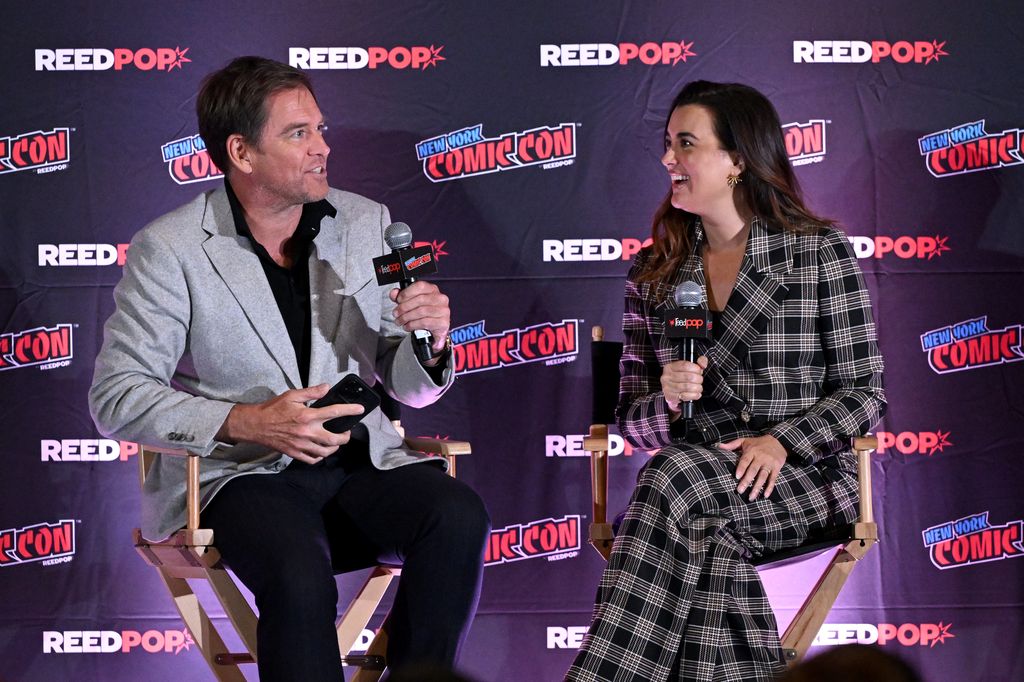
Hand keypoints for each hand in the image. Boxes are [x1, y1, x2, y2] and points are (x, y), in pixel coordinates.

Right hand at [217, 384, 364, 464]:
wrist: (255, 425)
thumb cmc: (273, 409)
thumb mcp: (292, 395)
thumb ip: (311, 392)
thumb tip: (327, 388)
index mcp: (308, 416)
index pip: (334, 413)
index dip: (350, 411)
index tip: (360, 410)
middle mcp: (307, 432)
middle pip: (335, 439)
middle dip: (345, 437)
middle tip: (346, 432)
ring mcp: (301, 445)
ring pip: (326, 452)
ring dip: (334, 447)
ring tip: (336, 441)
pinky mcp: (295, 453)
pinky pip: (313, 459)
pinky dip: (321, 456)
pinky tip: (322, 449)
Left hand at [390, 281, 450, 360]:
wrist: (434, 330)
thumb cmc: (423, 314)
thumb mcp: (411, 303)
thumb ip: (401, 297)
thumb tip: (394, 293)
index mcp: (432, 290)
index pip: (420, 286)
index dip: (407, 293)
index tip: (398, 300)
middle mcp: (440, 298)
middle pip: (420, 300)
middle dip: (404, 307)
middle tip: (396, 313)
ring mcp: (443, 310)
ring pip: (421, 311)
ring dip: (406, 317)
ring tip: (400, 321)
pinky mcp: (443, 322)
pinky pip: (425, 322)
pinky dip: (413, 325)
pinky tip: (407, 326)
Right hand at [660, 355, 708, 413]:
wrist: (673, 391)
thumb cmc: (682, 378)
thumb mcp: (689, 367)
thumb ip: (699, 362)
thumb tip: (703, 364)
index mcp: (670, 367)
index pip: (686, 365)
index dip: (696, 369)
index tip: (699, 371)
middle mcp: (667, 376)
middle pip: (688, 377)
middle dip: (698, 379)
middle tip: (700, 380)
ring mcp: (667, 387)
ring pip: (687, 387)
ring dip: (697, 388)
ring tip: (699, 387)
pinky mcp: (670, 396)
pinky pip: (685, 396)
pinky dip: (694, 395)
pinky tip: (697, 394)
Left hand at [720, 434, 787, 500]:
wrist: (778, 441)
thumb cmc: (758, 443)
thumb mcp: (745, 441)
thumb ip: (731, 445)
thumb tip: (717, 446)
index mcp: (752, 451)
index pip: (745, 460)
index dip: (741, 468)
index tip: (737, 477)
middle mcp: (760, 457)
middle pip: (753, 470)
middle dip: (746, 481)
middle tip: (740, 491)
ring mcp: (769, 463)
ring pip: (763, 476)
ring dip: (757, 487)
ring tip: (751, 497)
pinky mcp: (776, 468)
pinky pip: (773, 479)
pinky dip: (770, 487)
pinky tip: (765, 495)